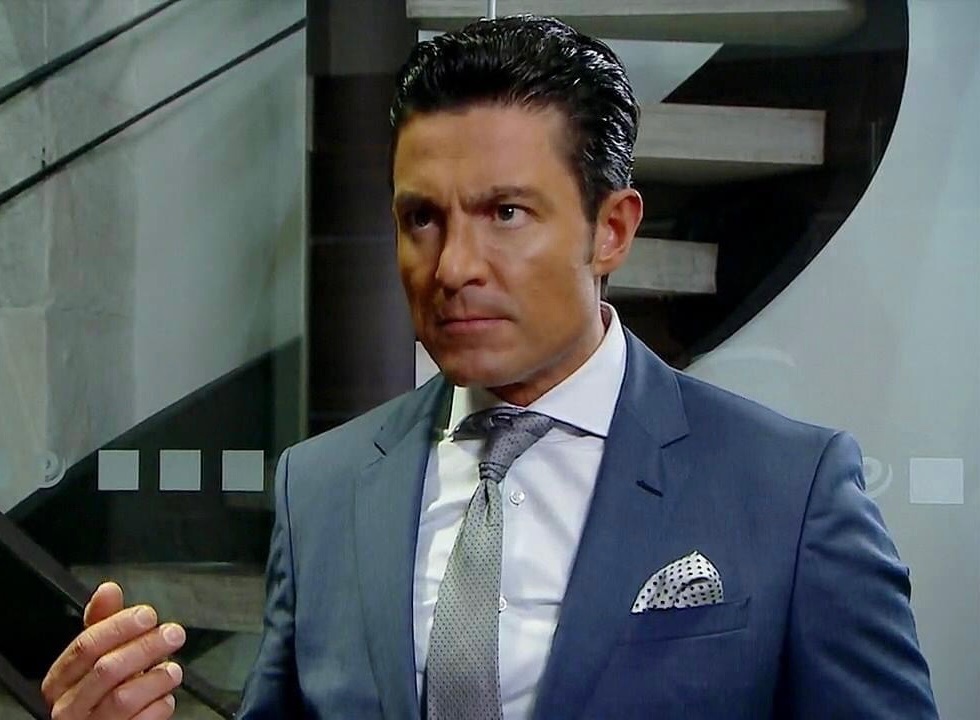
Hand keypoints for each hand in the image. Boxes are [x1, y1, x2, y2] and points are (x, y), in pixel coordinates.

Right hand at [41, 582, 186, 718]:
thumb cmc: (101, 693)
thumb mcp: (98, 658)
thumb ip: (102, 625)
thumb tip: (107, 590)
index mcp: (60, 680)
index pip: (86, 646)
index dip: (120, 626)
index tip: (147, 615)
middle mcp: (68, 708)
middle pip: (107, 669)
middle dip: (145, 646)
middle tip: (172, 634)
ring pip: (124, 699)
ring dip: (157, 678)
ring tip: (173, 669)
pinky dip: (160, 706)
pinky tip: (165, 698)